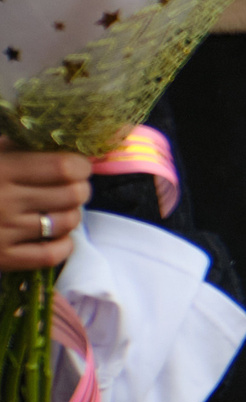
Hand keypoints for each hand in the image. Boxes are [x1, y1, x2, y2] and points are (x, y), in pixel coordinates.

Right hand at [0, 141, 85, 272]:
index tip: (79, 166)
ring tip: (61, 209)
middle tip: (72, 188)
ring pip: (67, 222)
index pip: (65, 167)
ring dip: (72, 214)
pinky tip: (56, 235)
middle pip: (72, 194)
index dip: (81, 166)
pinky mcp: (2, 258)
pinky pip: (50, 255)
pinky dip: (63, 245)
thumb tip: (72, 142)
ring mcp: (4, 232)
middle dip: (80, 189)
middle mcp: (5, 202)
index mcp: (3, 169)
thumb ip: (25, 146)